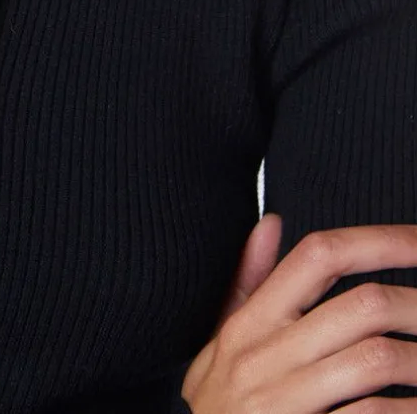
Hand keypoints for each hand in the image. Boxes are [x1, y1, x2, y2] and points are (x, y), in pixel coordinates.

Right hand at [181, 220, 416, 411]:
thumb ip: (248, 282)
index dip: (377, 241)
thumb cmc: (218, 408)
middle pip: (361, 306)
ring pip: (376, 359)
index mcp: (249, 322)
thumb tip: (273, 221)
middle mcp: (266, 356)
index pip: (318, 255)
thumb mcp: (221, 343)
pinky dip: (407, 409)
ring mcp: (285, 403)